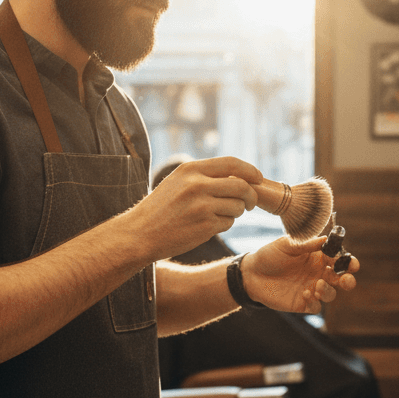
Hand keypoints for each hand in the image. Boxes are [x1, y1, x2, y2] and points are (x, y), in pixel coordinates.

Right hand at [136, 156, 261, 260]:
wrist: (139, 234)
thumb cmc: (160, 209)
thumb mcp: (177, 182)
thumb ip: (204, 176)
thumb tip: (240, 176)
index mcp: (190, 170)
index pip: (232, 163)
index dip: (251, 171)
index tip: (259, 179)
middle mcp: (197, 185)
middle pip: (241, 186)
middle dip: (251, 196)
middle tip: (250, 204)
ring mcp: (202, 206)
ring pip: (237, 207)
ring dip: (235, 213)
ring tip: (218, 216)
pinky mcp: (205, 226)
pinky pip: (228, 223)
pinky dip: (224, 224)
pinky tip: (208, 226)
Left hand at [241, 236, 358, 313]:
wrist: (251, 274)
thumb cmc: (270, 255)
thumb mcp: (287, 245)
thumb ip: (306, 244)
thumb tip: (325, 239)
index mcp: (318, 258)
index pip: (339, 260)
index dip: (348, 262)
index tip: (350, 263)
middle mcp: (318, 274)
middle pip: (342, 280)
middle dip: (348, 280)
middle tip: (345, 280)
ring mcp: (312, 289)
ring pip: (331, 294)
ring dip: (329, 291)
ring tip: (317, 285)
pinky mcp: (303, 303)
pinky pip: (316, 307)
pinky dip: (315, 302)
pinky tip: (305, 293)